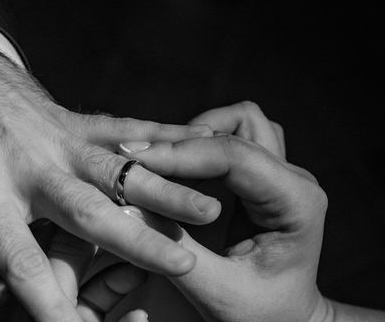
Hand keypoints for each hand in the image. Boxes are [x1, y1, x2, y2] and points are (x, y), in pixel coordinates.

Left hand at [0, 38, 220, 321]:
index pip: (17, 256)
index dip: (47, 301)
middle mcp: (26, 163)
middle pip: (88, 211)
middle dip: (136, 240)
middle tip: (183, 264)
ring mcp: (53, 135)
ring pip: (118, 167)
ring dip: (165, 188)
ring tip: (210, 210)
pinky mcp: (68, 115)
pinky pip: (121, 126)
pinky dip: (160, 136)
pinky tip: (197, 140)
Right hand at [126, 112, 328, 321]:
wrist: (285, 319)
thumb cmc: (260, 314)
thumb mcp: (216, 293)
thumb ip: (174, 251)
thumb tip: (127, 208)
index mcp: (295, 203)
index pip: (235, 156)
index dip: (180, 153)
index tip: (134, 160)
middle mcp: (293, 179)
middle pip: (235, 129)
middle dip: (181, 143)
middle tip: (135, 161)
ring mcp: (278, 172)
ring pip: (236, 121)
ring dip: (193, 136)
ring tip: (156, 163)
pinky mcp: (260, 173)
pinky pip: (227, 137)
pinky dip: (196, 145)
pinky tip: (171, 171)